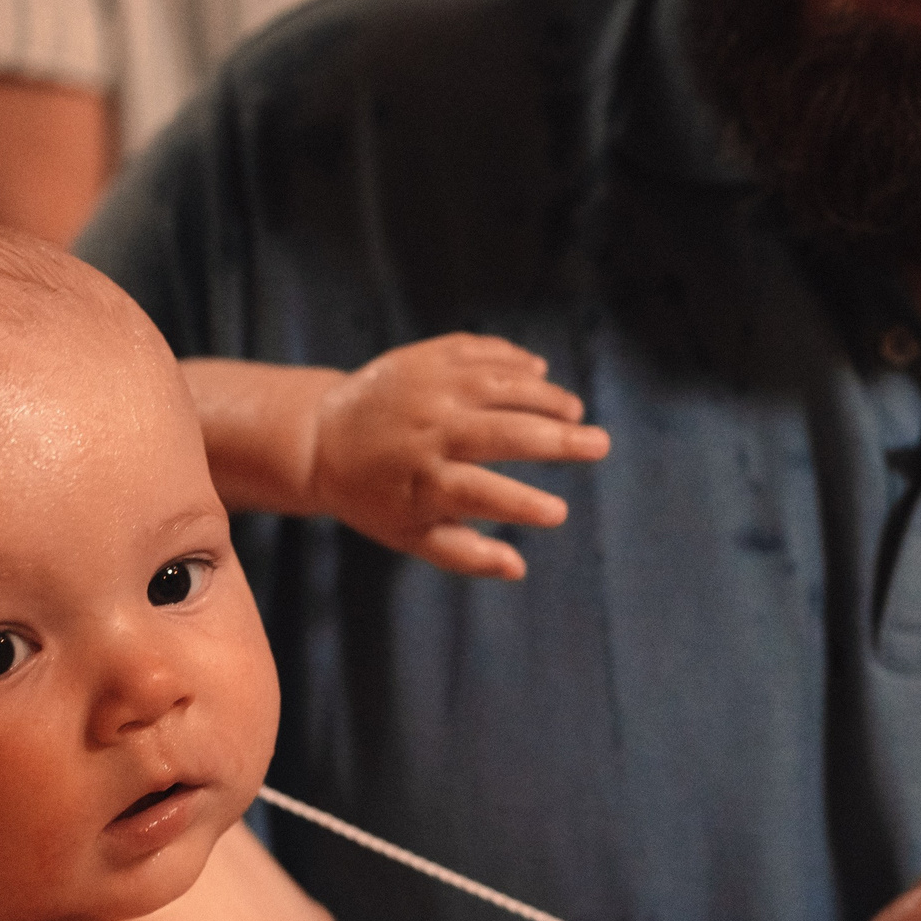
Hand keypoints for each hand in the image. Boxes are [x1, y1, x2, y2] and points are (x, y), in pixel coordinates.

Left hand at [308, 334, 605, 578]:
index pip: (483, 494)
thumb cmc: (373, 496)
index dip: (522, 506)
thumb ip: (463, 555)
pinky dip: (514, 361)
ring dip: (546, 396)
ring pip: (501, 385)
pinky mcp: (426, 356)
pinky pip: (481, 352)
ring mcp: (428, 386)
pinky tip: (539, 374)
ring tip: (575, 411)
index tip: (559, 513)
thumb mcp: (408, 536)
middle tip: (600, 445)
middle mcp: (429, 429)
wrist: (321, 435)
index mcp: (423, 480)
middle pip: (504, 433)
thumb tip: (518, 569)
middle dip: (559, 440)